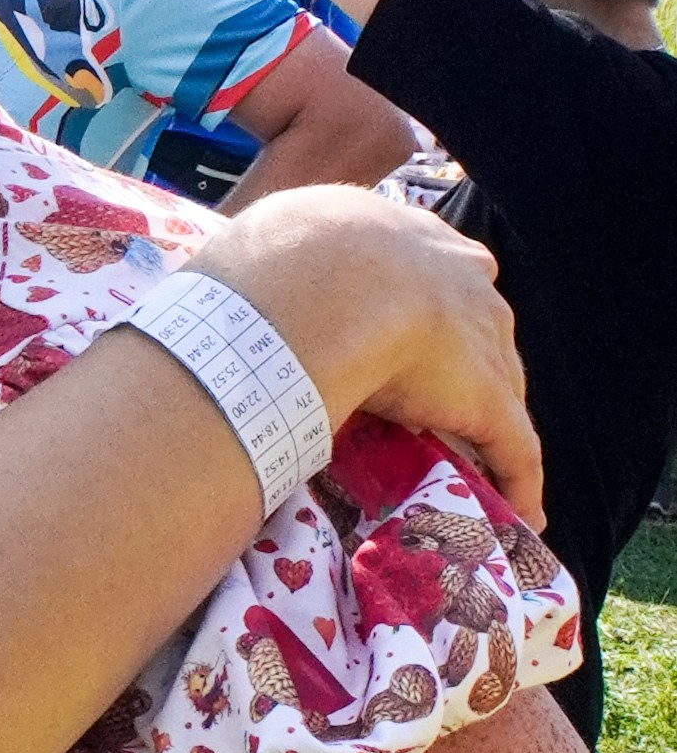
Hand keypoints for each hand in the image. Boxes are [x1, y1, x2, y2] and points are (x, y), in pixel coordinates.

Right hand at [188, 184, 539, 524]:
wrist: (318, 286)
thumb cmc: (278, 258)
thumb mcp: (273, 236)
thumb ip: (274, 259)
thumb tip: (229, 283)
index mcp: (410, 237)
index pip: (433, 271)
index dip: (420, 302)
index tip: (399, 326)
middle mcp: (461, 277)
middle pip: (477, 326)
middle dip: (464, 358)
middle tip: (430, 396)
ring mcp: (482, 339)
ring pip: (500, 385)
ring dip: (489, 421)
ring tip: (474, 459)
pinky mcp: (489, 399)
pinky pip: (514, 448)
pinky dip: (519, 482)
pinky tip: (523, 516)